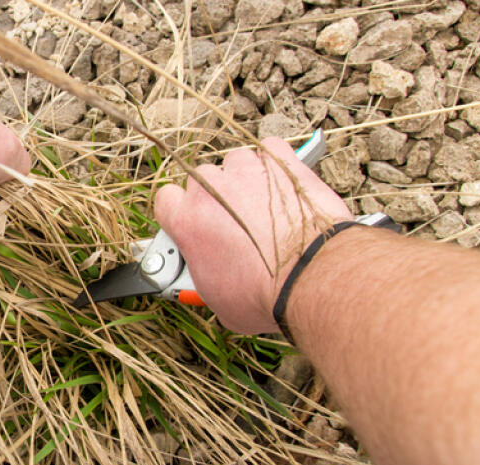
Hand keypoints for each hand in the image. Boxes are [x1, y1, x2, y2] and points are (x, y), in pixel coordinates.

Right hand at [154, 138, 351, 333]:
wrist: (313, 277)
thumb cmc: (265, 294)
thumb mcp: (216, 300)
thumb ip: (202, 276)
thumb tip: (208, 278)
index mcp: (186, 220)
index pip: (166, 199)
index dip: (181, 212)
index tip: (194, 223)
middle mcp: (210, 189)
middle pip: (201, 179)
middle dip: (215, 198)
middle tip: (235, 224)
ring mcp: (246, 170)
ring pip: (235, 163)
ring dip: (245, 180)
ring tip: (264, 207)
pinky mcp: (282, 161)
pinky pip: (271, 150)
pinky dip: (275, 165)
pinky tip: (283, 187)